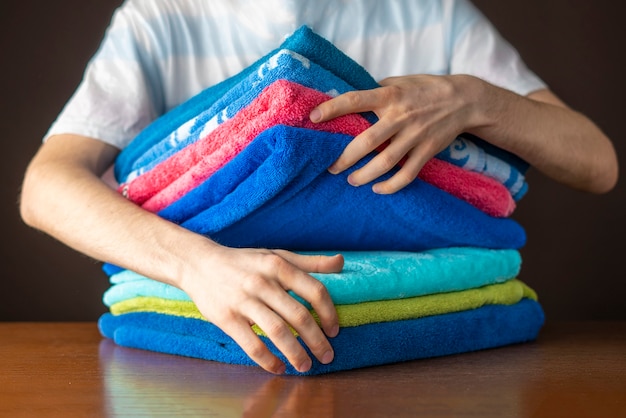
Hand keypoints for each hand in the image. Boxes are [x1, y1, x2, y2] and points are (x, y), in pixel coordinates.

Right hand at [180, 243, 342, 373]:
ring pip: (278, 332)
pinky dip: (268, 360)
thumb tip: (341, 262)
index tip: (335, 330)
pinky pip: (252, 344)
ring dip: (296, 353)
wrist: (200, 264)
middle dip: (317, 340)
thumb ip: (310, 262)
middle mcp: (263, 283)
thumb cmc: (244, 262)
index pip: (314, 291)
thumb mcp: (277, 255)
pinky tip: (279, 367)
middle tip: (327, 356)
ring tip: (305, 366)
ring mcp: (244, 301)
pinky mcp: (227, 318)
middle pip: (299, 316)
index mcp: (279, 266)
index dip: (329, 313)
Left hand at [310, 74, 478, 193]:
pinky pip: (407, 174)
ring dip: (364, 176)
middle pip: (366, 141)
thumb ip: (378, 90)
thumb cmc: (426, 88)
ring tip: (351, 181)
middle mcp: (401, 116)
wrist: (465, 100)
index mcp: (390, 95)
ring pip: (385, 163)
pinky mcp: (427, 151)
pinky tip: (378, 189)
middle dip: (344, 158)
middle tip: (331, 168)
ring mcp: (415, 136)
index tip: (313, 118)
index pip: (355, 100)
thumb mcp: (400, 81)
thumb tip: (350, 99)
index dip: (332, 109)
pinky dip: (391, 186)